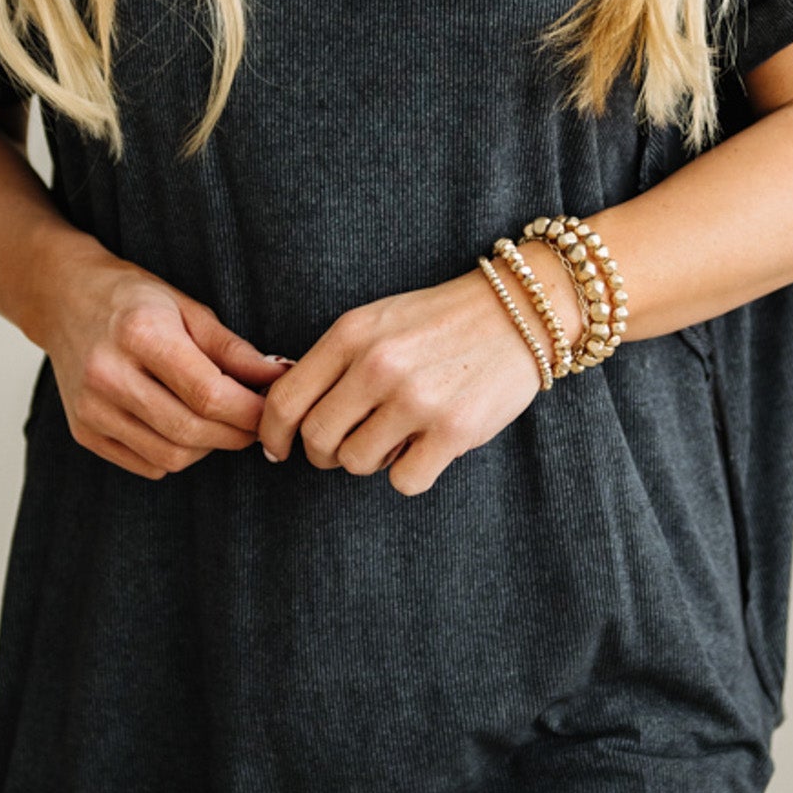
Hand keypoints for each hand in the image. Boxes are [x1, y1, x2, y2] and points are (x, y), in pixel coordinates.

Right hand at [39, 237, 294, 478]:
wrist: (64, 299)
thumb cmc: (134, 298)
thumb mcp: (187, 307)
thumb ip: (232, 348)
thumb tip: (280, 377)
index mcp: (139, 333)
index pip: (208, 393)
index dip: (251, 410)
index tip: (274, 409)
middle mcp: (108, 374)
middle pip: (190, 431)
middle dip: (236, 434)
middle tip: (257, 422)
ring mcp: (91, 408)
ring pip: (171, 456)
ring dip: (209, 447)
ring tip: (221, 421)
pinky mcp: (83, 431)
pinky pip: (147, 465)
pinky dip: (176, 455)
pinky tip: (184, 426)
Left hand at [256, 268, 557, 495]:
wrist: (518, 310)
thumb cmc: (439, 321)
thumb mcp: (375, 322)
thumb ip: (333, 362)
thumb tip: (287, 417)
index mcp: (351, 334)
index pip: (285, 400)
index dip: (273, 434)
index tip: (279, 448)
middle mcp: (378, 365)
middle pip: (316, 440)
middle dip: (324, 452)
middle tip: (347, 443)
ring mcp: (415, 399)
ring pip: (357, 463)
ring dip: (371, 459)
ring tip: (398, 433)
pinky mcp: (452, 430)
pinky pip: (403, 481)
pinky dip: (410, 472)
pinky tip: (426, 445)